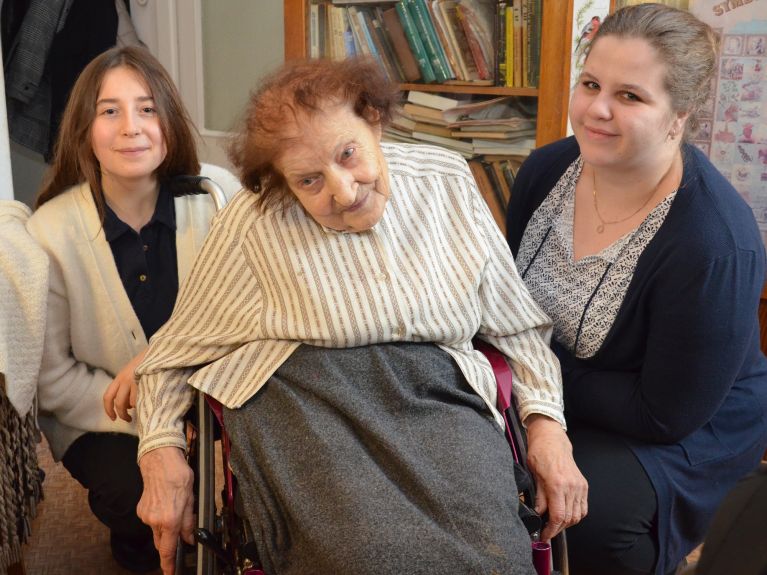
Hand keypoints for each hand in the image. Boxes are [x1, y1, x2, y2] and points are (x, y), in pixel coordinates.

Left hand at [103, 350, 146, 421]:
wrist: (157, 351)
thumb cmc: (146, 363)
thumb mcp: (131, 373)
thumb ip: (127, 386)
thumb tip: (127, 405)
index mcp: (119, 378)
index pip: (108, 396)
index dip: (108, 409)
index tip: (113, 418)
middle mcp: (124, 380)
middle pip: (118, 403)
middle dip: (121, 414)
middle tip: (127, 419)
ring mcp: (134, 380)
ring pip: (129, 403)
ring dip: (133, 409)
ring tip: (139, 410)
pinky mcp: (144, 381)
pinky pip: (140, 398)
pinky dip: (141, 403)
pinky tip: (146, 401)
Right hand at [137, 447, 194, 574]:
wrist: (159, 460)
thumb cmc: (177, 475)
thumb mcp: (190, 498)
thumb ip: (189, 522)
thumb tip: (189, 539)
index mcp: (170, 519)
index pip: (167, 550)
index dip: (169, 565)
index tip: (170, 573)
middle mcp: (155, 520)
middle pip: (161, 542)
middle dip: (169, 544)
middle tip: (179, 539)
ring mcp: (146, 515)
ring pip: (157, 530)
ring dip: (166, 527)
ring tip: (174, 508)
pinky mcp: (141, 510)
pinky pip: (152, 520)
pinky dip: (159, 518)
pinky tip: (165, 504)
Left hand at [524, 414, 587, 540]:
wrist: (552, 438)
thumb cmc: (540, 452)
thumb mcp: (534, 475)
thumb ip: (539, 497)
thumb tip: (538, 514)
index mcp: (557, 484)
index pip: (557, 516)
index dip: (551, 530)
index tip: (544, 536)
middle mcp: (571, 486)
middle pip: (568, 518)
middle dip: (557, 529)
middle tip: (547, 532)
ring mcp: (579, 485)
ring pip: (577, 515)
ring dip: (567, 523)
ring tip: (555, 524)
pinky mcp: (583, 484)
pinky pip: (583, 507)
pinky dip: (575, 515)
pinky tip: (565, 515)